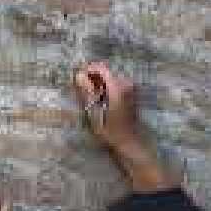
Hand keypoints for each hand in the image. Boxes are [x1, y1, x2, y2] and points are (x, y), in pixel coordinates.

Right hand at [73, 61, 178, 192]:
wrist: (129, 142)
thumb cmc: (110, 130)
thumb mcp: (94, 112)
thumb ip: (86, 92)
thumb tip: (78, 76)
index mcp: (117, 87)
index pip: (101, 68)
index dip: (88, 69)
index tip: (78, 76)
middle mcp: (126, 84)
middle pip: (106, 72)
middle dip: (93, 77)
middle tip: (81, 88)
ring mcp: (131, 88)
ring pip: (110, 78)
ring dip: (99, 83)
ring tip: (89, 95)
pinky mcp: (132, 94)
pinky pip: (116, 84)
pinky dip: (107, 88)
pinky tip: (100, 99)